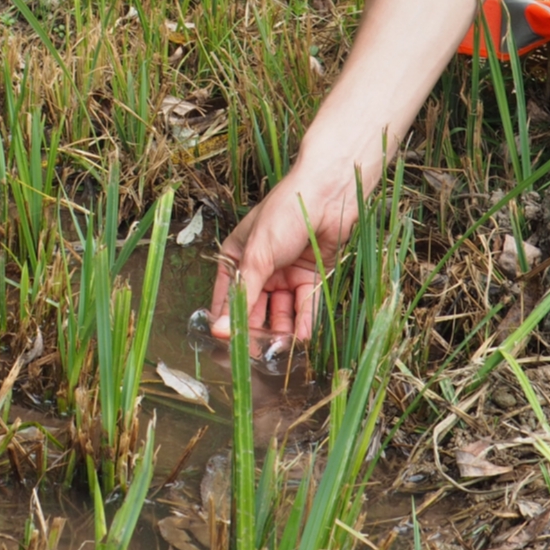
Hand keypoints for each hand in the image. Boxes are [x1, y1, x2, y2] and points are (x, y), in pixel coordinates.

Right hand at [207, 164, 355, 342]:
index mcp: (238, 257)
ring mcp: (286, 273)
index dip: (227, 321)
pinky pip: (304, 305)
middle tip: (257, 355)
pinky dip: (302, 322)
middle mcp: (261, 268)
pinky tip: (300, 338)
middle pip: (255, 307)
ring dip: (281, 330)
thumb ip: (242, 295)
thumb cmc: (285, 213)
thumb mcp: (258, 255)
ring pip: (280, 310)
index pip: (228, 296)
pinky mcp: (312, 276)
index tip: (227, 347)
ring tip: (281, 351)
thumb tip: (220, 330)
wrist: (329, 193)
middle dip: (257, 330)